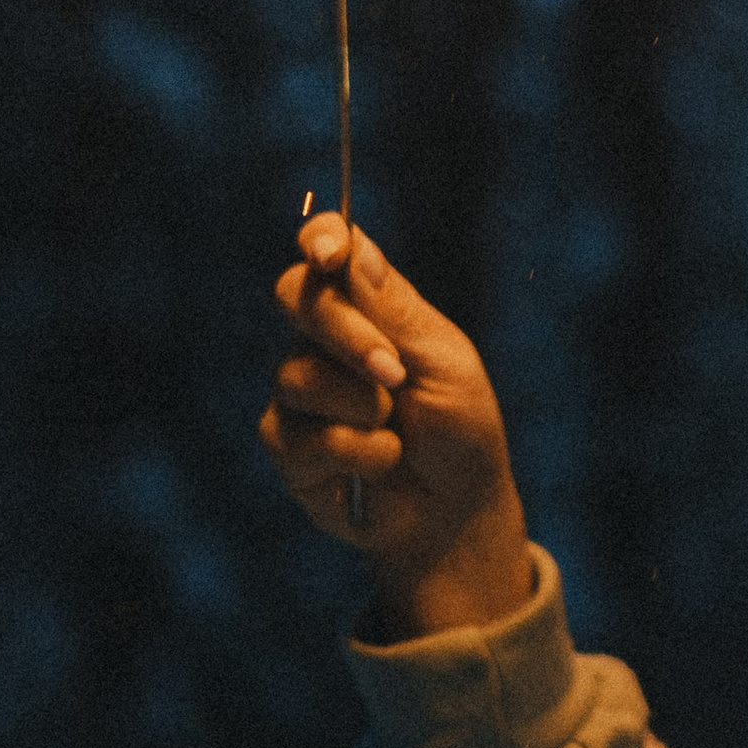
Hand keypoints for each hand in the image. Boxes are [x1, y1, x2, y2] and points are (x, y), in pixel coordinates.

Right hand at [260, 214, 530, 632]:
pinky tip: (382, 463)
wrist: (455, 509)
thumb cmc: (458, 427)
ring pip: (297, 374)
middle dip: (346, 334)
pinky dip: (355, 452)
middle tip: (394, 372)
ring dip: (362, 407)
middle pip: (295, 296)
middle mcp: (326, 339)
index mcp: (369, 306)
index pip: (329, 250)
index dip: (320, 238)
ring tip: (398, 427)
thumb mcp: (442, 361)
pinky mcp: (288, 445)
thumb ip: (391, 310)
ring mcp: (301, 391)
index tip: (327, 250)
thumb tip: (351, 247)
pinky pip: (298, 435)